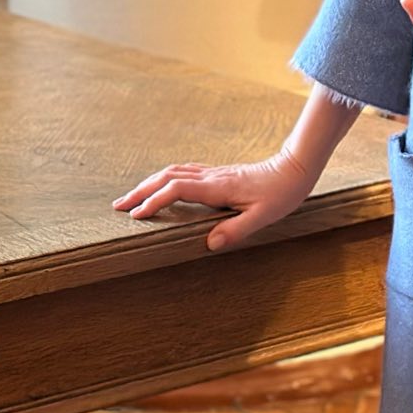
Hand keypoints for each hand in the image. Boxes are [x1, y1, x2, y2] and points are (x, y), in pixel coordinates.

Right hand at [110, 150, 316, 252]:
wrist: (294, 167)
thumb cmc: (281, 193)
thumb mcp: (263, 217)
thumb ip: (236, 230)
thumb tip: (208, 244)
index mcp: (218, 187)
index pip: (177, 189)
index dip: (154, 201)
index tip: (135, 215)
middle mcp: (212, 177)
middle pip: (167, 177)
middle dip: (141, 191)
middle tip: (118, 206)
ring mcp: (214, 173)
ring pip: (173, 172)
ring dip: (149, 183)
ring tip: (132, 198)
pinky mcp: (218, 173)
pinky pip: (184, 171)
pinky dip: (165, 178)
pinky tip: (161, 186)